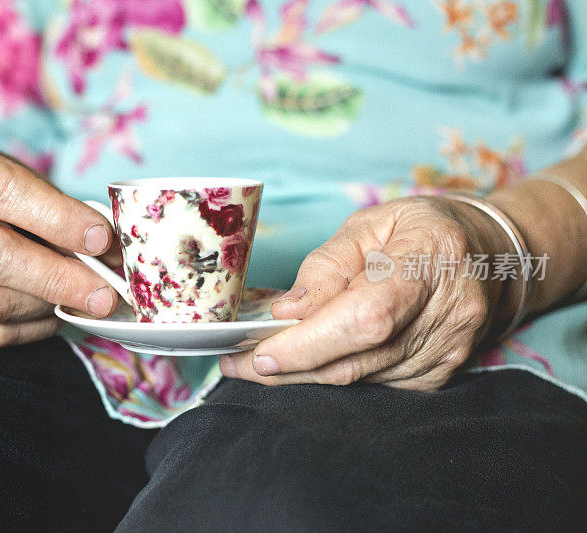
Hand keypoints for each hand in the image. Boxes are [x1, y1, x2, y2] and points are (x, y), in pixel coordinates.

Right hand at [0, 139, 119, 346]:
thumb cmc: (4, 192)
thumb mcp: (31, 180)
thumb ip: (66, 212)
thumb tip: (113, 256)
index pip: (0, 190)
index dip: (55, 218)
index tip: (101, 240)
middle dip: (55, 279)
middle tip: (103, 294)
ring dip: (45, 306)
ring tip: (79, 300)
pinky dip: (28, 329)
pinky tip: (51, 313)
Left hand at [220, 196, 515, 390]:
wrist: (488, 255)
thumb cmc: (419, 230)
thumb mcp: (369, 224)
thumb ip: (326, 266)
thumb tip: (287, 312)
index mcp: (430, 260)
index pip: (364, 317)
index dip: (309, 344)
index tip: (258, 354)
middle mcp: (448, 314)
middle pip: (357, 360)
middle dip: (288, 367)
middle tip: (238, 365)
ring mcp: (448, 350)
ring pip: (360, 381)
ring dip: (304, 376)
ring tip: (262, 360)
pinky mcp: (440, 374)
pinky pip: (374, 386)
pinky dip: (335, 376)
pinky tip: (310, 362)